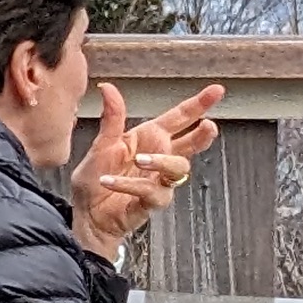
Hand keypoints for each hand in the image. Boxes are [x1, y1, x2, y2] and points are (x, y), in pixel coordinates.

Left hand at [71, 82, 220, 258]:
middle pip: (192, 143)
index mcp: (149, 139)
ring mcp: (159, 180)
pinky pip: (150, 191)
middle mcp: (159, 157)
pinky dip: (128, 185)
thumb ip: (111, 117)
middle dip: (203, 134)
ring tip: (139, 159)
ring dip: (160, 161)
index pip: (179, 118)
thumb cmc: (95, 180)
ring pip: (177, 167)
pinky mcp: (153, 201)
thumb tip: (108, 88)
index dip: (198, 104)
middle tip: (207, 126)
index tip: (217, 90)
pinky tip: (109, 180)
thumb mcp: (101, 144)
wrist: (86, 214)